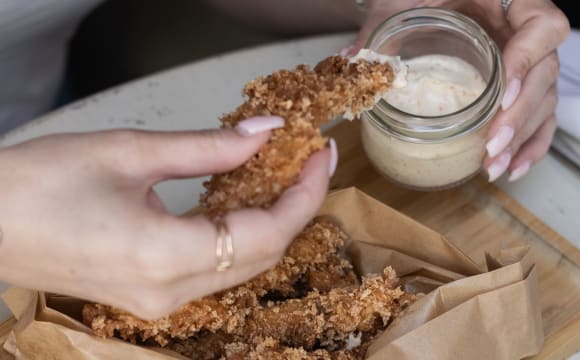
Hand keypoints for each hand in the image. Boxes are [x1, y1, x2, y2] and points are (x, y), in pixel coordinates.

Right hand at [0, 116, 333, 318]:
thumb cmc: (39, 183)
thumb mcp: (129, 152)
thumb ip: (207, 148)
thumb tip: (265, 134)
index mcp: (165, 258)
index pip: (266, 233)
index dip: (304, 193)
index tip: (321, 153)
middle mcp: (169, 294)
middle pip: (262, 255)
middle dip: (294, 206)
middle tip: (307, 160)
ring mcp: (158, 304)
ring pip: (241, 267)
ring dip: (270, 222)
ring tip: (283, 175)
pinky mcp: (148, 298)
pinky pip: (214, 271)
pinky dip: (239, 237)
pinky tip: (242, 202)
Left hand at [348, 0, 568, 181]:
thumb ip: (381, 26)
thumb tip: (352, 59)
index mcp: (511, 1)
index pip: (543, 27)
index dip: (527, 59)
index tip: (501, 90)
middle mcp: (526, 31)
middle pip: (545, 74)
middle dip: (519, 116)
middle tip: (490, 144)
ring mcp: (528, 60)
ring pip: (545, 100)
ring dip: (522, 138)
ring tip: (494, 167)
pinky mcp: (522, 84)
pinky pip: (541, 114)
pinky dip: (530, 143)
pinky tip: (513, 167)